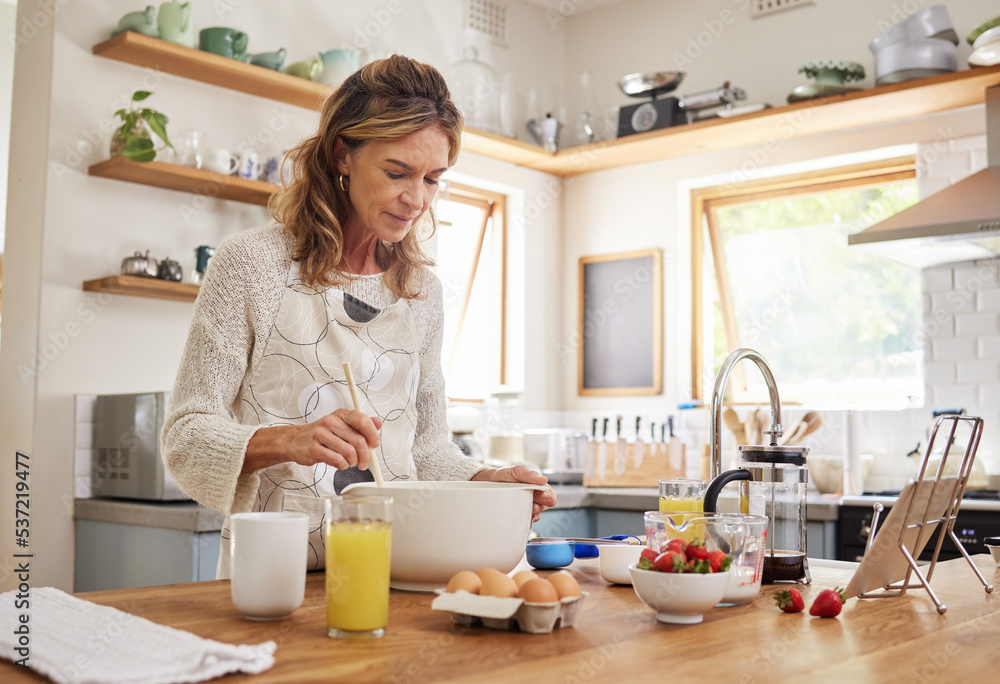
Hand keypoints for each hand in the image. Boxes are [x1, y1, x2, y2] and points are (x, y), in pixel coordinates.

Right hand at [243, 410, 382, 474]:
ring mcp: (321, 435)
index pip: (362, 420)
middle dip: (365, 455)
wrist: (294, 440)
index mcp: (340, 414)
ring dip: (353, 462)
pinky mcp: (314, 449)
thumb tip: (378, 422)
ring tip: (350, 463)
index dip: (372, 434)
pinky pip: (337, 461)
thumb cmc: (321, 433)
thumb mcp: (341, 424)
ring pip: (349, 453)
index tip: (375, 444)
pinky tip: (340, 464)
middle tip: (364, 462)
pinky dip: (343, 466)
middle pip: (358, 441)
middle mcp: (331, 422)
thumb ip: (360, 424)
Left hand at [470, 465, 556, 521]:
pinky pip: (524, 524)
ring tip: (523, 510)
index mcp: (536, 487)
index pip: (550, 495)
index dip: (549, 498)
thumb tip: (543, 479)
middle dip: (540, 507)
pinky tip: (517, 519)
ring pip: (535, 516)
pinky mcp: (516, 516)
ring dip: (531, 515)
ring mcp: (524, 508)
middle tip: (533, 505)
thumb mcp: (516, 471)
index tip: (544, 497)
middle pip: (544, 507)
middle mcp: (532, 498)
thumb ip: (529, 474)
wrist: (485, 483)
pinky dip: (523, 523)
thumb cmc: (503, 476)